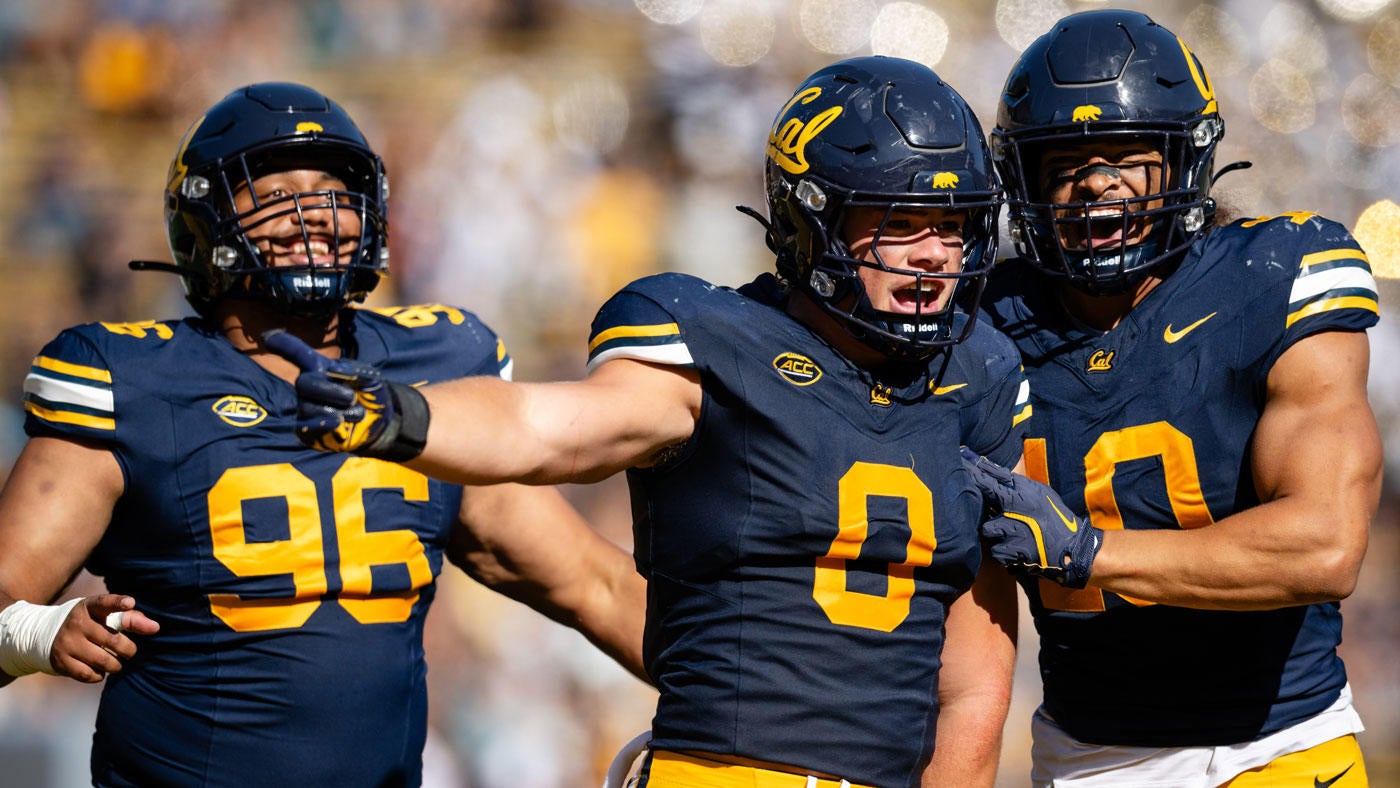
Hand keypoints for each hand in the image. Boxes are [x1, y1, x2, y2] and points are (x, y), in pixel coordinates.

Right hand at [50, 595, 159, 682]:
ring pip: (104, 661)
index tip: (130, 603)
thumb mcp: (104, 615)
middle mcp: (77, 623)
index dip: (118, 603)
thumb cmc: (89, 623)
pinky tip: (98, 669)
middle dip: (128, 650)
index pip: (105, 602)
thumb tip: (155, 627)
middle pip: (113, 640)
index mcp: (89, 607)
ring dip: (116, 665)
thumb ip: (131, 619)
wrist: (44, 634)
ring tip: (115, 662)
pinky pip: (90, 674)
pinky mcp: (61, 661)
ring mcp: (67, 643)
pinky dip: (100, 675)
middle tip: (129, 651)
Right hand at [262, 330, 429, 460]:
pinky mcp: (308, 430)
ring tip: (357, 412)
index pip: (298, 353)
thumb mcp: (371, 377)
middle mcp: (308, 386)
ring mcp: (306, 407)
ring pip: (306, 406)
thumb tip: (335, 370)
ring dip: (334, 409)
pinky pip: (305, 427)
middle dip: (328, 389)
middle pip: (304, 382)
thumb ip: (357, 371)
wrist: (380, 421)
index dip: (283, 344)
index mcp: (320, 368)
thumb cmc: (371, 393)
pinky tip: (336, 422)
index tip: (268, 337)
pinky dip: (321, 423)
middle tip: (351, 397)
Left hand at [960, 448, 1101, 587]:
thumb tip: (993, 470)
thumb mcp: (1041, 492)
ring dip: (996, 533)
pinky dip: (1004, 552)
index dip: (972, 471)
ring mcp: (1013, 531)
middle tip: (996, 512)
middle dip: (982, 505)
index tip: (959, 459)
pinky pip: (995, 550)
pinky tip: (1016, 549)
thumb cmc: (1055, 517)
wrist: (1073, 546)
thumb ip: (1017, 483)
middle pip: (982, 502)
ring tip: (1013, 534)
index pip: (989, 479)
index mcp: (1021, 493)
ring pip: (987, 529)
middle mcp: (1014, 510)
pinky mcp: (1014, 551)